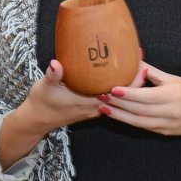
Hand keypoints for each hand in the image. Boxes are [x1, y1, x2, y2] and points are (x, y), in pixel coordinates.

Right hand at [0, 60, 144, 169]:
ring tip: (134, 66)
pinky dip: (117, 89)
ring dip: (127, 85)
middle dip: (135, 79)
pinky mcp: (90, 108)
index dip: (132, 80)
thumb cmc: (42, 102)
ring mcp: (93, 109)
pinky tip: (118, 78)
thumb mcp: (45, 86)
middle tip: (143, 60)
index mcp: (88, 100)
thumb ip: (53, 75)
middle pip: (123, 95)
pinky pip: (110, 99)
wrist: (37, 120)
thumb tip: (56, 64)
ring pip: (117, 98)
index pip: (118, 92)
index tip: (142, 65)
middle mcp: (95, 106)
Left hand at [99, 62, 180, 148]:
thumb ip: (152, 72)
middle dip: (118, 103)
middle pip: (139, 109)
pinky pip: (143, 127)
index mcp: (173, 95)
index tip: (112, 87)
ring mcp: (167, 124)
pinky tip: (116, 114)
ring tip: (103, 106)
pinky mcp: (164, 132)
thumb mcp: (174, 78)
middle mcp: (170, 111)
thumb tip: (133, 60)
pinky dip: (128, 121)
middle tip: (100, 95)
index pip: (147, 96)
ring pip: (138, 122)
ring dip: (119, 115)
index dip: (128, 93)